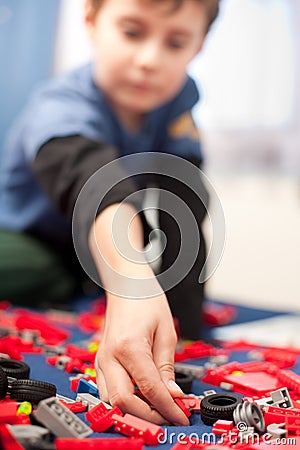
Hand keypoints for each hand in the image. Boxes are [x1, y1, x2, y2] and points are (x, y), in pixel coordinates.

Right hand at [95, 292, 188, 424]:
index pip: (149, 389)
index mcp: (128, 346)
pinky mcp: (100, 361)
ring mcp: (101, 359)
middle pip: (122, 403)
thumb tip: (172, 395)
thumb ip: (167, 367)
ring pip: (111, 401)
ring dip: (134, 410)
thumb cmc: (146, 300)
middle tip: (169, 416)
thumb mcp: (166, 332)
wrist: (126, 284)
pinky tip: (142, 397)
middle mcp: (109, 356)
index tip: (181, 416)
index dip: (167, 408)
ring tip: (158, 408)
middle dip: (147, 416)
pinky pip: (108, 390)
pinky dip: (125, 399)